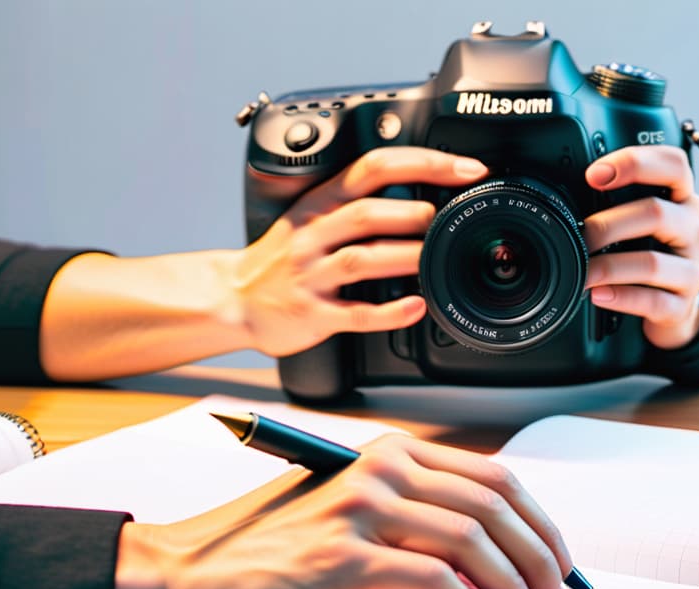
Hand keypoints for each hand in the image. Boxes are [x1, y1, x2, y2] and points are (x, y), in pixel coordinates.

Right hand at [109, 435, 578, 588]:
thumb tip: (495, 559)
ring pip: (471, 540)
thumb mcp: (350, 522)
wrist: (177, 581)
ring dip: (515, 588)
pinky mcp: (339, 557)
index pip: (494, 480)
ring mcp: (358, 508)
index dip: (541, 526)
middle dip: (543, 559)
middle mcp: (379, 469)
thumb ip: (413, 524)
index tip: (562, 566)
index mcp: (389, 455)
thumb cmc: (263, 558)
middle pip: (495, 505)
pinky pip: (430, 579)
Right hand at [232, 147, 488, 356]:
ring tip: (433, 257)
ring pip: (360, 260)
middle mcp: (314, 234)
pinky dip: (388, 313)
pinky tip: (414, 307)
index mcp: (320, 202)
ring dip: (403, 257)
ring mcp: (311, 274)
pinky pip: (354, 315)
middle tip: (444, 218)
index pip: (372, 168)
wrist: (234, 298)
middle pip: (366, 213)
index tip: (465, 169)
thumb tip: (424, 190)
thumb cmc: (283, 257)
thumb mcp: (311, 216)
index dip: (423, 164)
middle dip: (411, 213)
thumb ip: (357, 202)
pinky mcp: (312, 314)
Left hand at [583, 145, 698, 349]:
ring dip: (609, 267)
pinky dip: (621, 297)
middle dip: (608, 224)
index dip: (635, 162)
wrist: (675, 306)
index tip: (594, 174)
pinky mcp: (683, 304)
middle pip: (656, 213)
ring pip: (651, 262)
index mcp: (682, 199)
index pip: (673, 165)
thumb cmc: (650, 254)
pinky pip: (652, 300)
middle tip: (580, 236)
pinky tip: (600, 295)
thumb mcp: (640, 223)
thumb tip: (566, 200)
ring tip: (584, 272)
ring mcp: (692, 268)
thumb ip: (616, 205)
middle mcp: (693, 229)